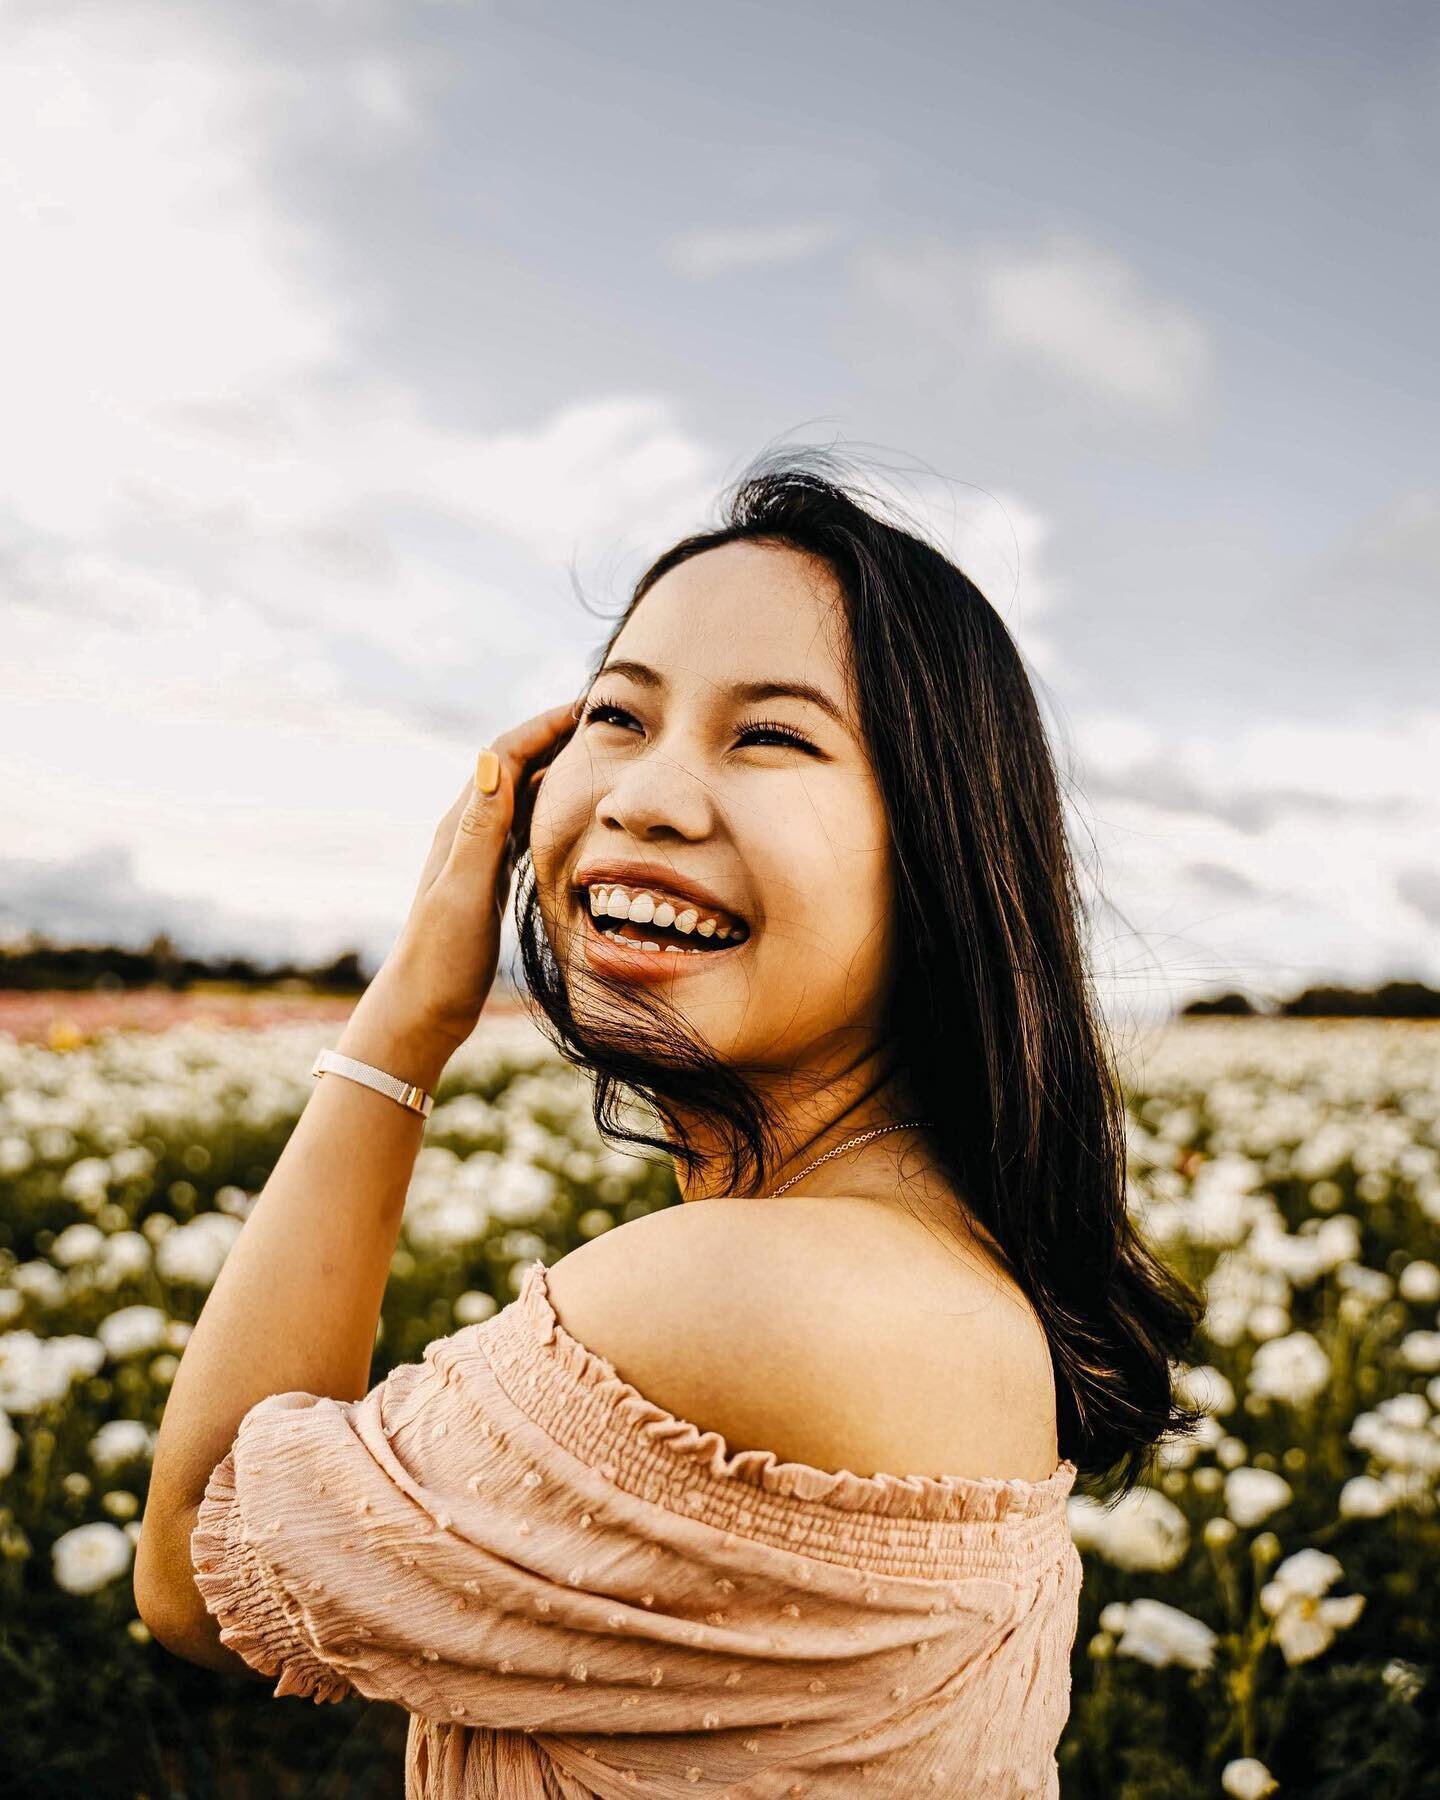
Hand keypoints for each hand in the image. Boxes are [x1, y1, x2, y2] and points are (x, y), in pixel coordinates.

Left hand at [362, 701, 577, 1059]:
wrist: (423, 1008)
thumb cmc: (442, 957)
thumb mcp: (463, 892)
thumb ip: (481, 830)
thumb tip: (491, 757)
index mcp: (463, 827)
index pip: (506, 754)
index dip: (544, 724)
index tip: (590, 704)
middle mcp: (469, 832)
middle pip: (515, 766)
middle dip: (555, 736)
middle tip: (607, 720)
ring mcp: (478, 856)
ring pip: (522, 796)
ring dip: (555, 769)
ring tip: (600, 755)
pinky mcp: (488, 880)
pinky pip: (523, 829)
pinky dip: (551, 810)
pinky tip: (575, 814)